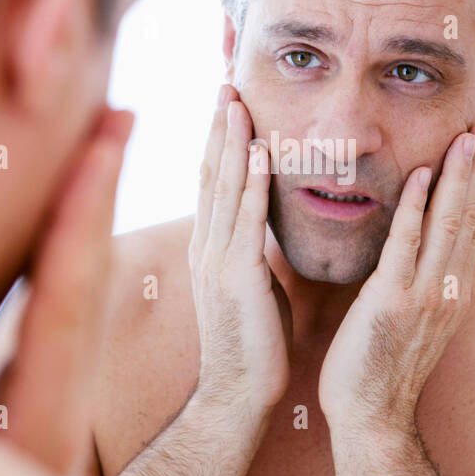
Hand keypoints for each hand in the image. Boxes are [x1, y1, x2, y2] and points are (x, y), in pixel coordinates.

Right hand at [0, 107, 133, 475]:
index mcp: (44, 397)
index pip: (65, 292)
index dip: (80, 220)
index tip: (103, 151)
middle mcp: (60, 379)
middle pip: (84, 270)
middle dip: (98, 190)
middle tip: (120, 116)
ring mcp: (61, 377)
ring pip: (84, 276)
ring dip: (96, 204)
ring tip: (113, 134)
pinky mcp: (55, 378)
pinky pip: (76, 294)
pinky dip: (81, 239)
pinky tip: (87, 195)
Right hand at [187, 84, 290, 411]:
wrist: (238, 394)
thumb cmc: (252, 343)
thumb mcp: (252, 284)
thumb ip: (254, 250)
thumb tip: (266, 224)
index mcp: (212, 248)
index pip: (214, 181)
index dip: (219, 139)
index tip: (228, 102)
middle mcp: (208, 247)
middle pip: (210, 173)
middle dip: (218, 127)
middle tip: (225, 81)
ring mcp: (218, 262)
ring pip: (223, 189)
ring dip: (230, 142)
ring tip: (236, 100)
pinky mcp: (237, 279)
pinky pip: (245, 222)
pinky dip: (250, 184)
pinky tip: (257, 153)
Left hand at [318, 124, 474, 434]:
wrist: (371, 417)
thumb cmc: (380, 366)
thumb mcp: (412, 318)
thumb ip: (418, 279)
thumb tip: (416, 247)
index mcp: (452, 290)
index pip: (472, 224)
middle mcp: (449, 289)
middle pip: (471, 216)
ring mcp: (427, 296)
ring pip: (449, 223)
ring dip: (460, 175)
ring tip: (468, 134)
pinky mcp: (394, 303)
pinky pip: (408, 245)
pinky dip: (418, 207)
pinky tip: (422, 174)